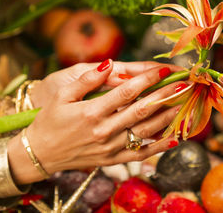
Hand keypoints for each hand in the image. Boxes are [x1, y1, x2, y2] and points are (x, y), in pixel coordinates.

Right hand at [8, 60, 183, 183]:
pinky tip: (175, 138)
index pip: (126, 92)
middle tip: (183, 84)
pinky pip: (140, 154)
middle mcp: (103, 131)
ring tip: (183, 104)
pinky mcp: (111, 159)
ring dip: (166, 117)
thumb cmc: (49, 120)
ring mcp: (109, 148)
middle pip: (141, 110)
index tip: (164, 70)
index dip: (148, 79)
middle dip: (164, 95)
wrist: (40, 153)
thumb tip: (110, 63)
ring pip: (145, 132)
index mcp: (91, 112)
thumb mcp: (62, 95)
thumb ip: (87, 79)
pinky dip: (159, 147)